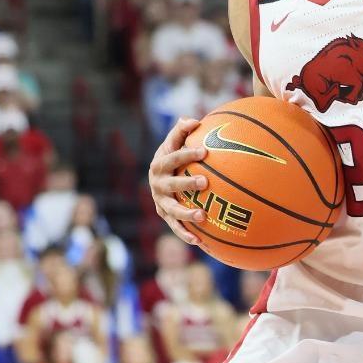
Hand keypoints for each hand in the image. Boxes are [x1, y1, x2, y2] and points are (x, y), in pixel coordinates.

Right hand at [148, 117, 208, 245]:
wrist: (159, 175)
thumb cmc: (174, 154)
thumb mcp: (175, 141)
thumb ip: (182, 131)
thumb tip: (193, 120)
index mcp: (160, 163)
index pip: (172, 157)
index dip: (186, 153)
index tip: (205, 151)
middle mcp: (157, 183)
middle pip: (171, 184)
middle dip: (186, 183)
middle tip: (205, 182)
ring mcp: (160, 201)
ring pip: (172, 209)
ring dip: (186, 213)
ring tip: (202, 216)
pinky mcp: (165, 215)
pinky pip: (175, 226)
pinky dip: (185, 234)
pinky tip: (200, 242)